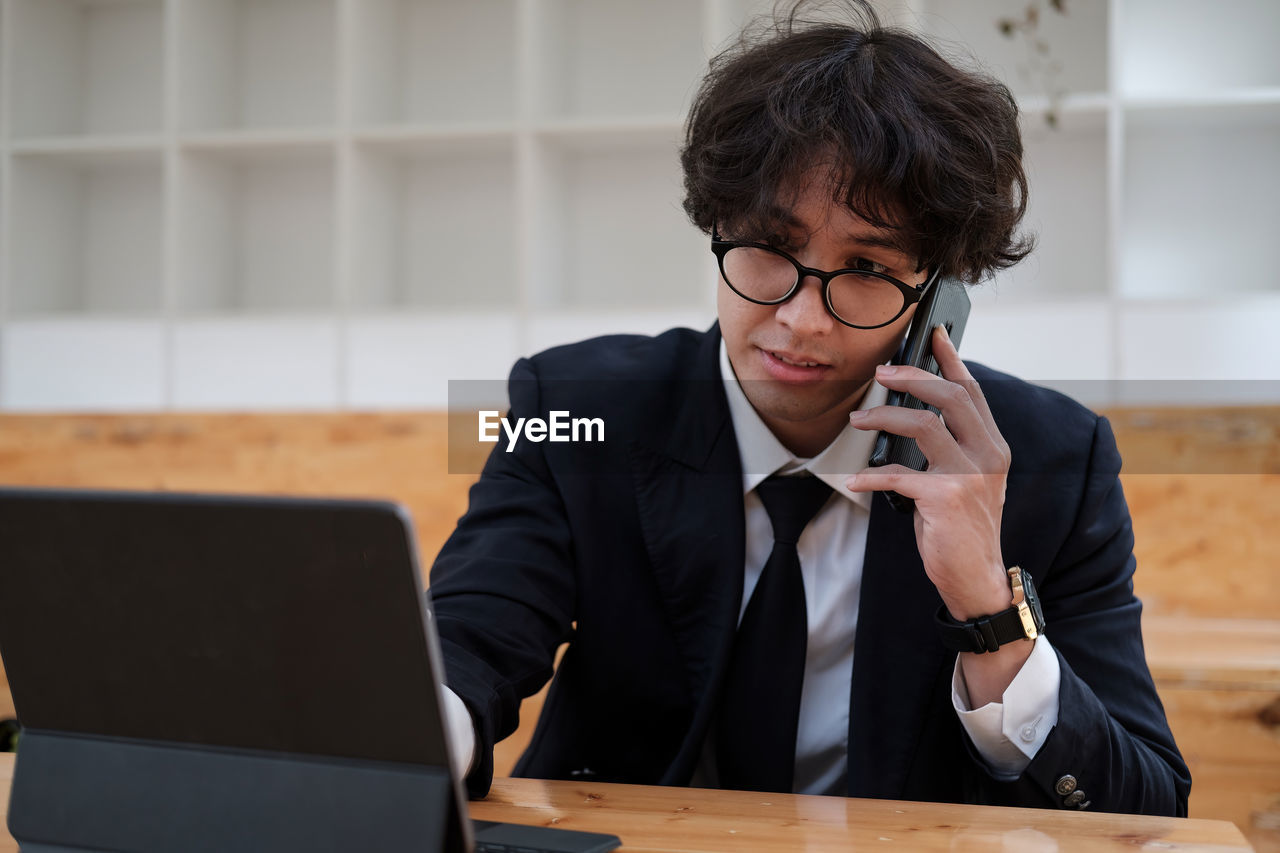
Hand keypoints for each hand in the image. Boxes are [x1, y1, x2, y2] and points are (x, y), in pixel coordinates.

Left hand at [844, 325, 1011, 621]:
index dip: (951, 360)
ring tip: (858, 419)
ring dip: (884, 418)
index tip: (933, 334)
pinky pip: (899, 475)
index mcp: (994, 446)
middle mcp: (988, 455)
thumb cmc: (962, 527)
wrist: (977, 578)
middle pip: (949, 397)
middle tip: (880, 374)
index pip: (972, 392)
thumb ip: (952, 447)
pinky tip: (855, 480)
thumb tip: (914, 415)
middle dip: (912, 377)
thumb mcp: (966, 480)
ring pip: (924, 425)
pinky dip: (872, 476)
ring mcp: (969, 476)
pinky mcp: (946, 499)